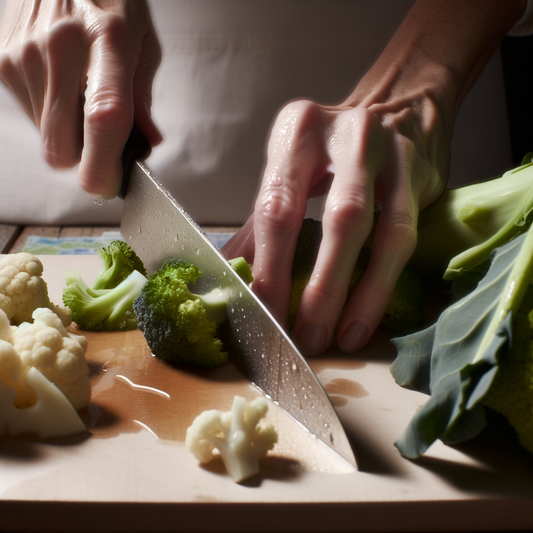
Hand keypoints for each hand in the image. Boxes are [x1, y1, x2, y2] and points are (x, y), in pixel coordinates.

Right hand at [0, 0, 161, 197]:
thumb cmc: (111, 0)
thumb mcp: (143, 42)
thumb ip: (142, 97)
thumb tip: (147, 142)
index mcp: (108, 41)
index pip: (103, 118)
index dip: (103, 164)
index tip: (109, 186)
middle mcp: (60, 48)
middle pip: (61, 147)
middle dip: (85, 159)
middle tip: (103, 144)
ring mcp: (24, 56)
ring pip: (47, 139)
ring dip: (69, 134)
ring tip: (81, 93)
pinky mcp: (2, 62)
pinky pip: (31, 118)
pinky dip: (51, 115)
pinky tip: (61, 83)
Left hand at [252, 97, 447, 354]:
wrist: (396, 110)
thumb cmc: (326, 154)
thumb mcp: (287, 174)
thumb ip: (258, 226)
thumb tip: (228, 278)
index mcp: (297, 132)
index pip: (279, 207)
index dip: (271, 266)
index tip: (264, 314)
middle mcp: (347, 134)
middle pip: (338, 219)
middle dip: (322, 287)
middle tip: (307, 338)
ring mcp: (394, 151)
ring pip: (383, 231)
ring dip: (362, 292)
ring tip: (343, 337)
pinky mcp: (422, 172)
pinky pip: (407, 235)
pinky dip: (386, 280)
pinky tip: (369, 314)